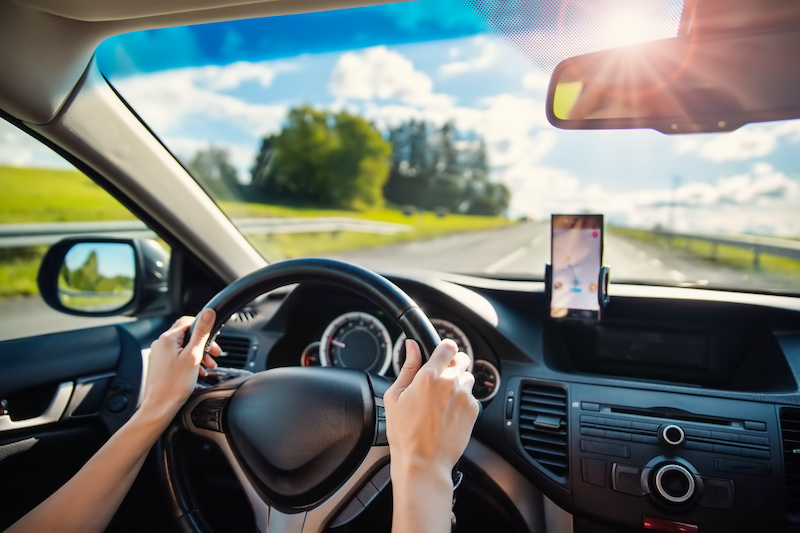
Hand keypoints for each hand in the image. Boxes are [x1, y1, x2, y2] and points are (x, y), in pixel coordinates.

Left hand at [141, 309, 219, 421]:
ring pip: (183, 347)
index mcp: (168, 338)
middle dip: (203, 344)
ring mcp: (159, 355)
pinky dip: (189, 362)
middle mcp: (160, 344)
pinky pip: (177, 357)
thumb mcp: (194, 355)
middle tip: (214, 355)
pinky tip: (197, 372)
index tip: (213, 338)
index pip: (188, 321)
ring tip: (207, 366)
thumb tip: (208, 312)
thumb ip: (202, 332)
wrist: (159, 407)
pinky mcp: (159, 365)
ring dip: (198, 355)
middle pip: (187, 335)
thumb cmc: (175, 385)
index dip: (204, 328)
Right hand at [384, 339, 478, 479]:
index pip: (447, 347)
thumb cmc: (405, 433)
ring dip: (458, 382)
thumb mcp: (395, 396)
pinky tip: (449, 413)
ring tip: (443, 400)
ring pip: (467, 377)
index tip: (441, 354)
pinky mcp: (474, 410)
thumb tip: (411, 346)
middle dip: (452, 365)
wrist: (423, 462)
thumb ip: (407, 367)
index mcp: (429, 376)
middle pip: (461, 359)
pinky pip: (472, 396)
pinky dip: (463, 400)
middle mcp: (450, 383)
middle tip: (440, 379)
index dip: (444, 348)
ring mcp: (465, 396)